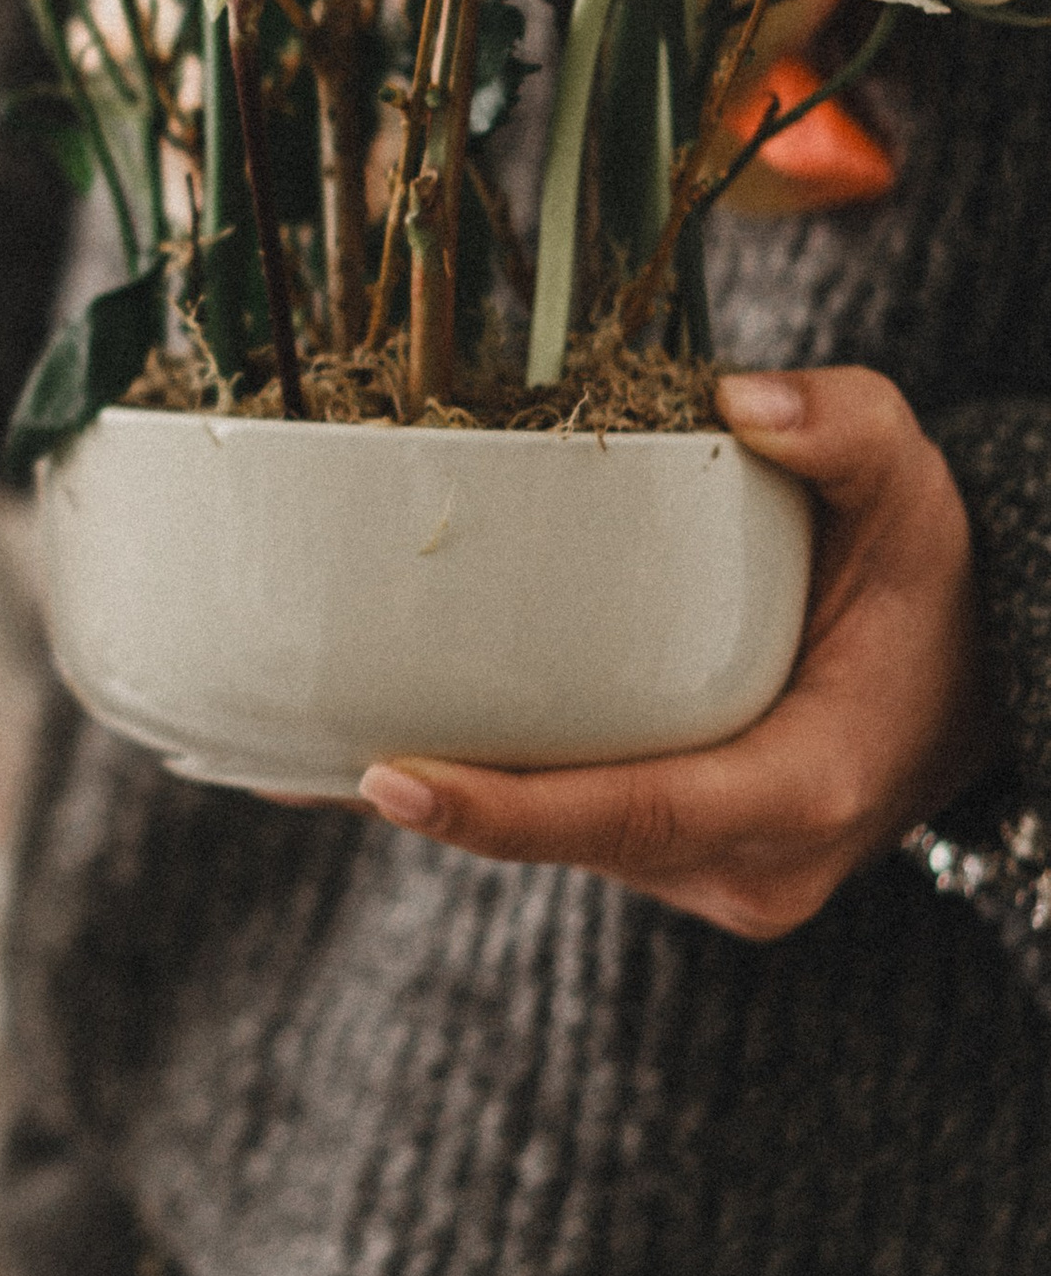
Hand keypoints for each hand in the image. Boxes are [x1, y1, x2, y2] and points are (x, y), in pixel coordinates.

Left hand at [356, 369, 1005, 939]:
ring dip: (441, 794)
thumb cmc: (938, 578)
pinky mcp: (676, 862)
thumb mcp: (916, 488)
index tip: (387, 778)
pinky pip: (562, 829)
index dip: (506, 811)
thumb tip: (738, 398)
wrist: (987, 672)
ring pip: (552, 839)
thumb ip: (845, 430)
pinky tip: (347, 752)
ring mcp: (709, 877)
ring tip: (296, 735)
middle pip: (564, 837)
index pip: (634, 815)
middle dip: (434, 799)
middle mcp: (749, 865)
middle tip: (294, 738)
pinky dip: (474, 791)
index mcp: (805, 792)